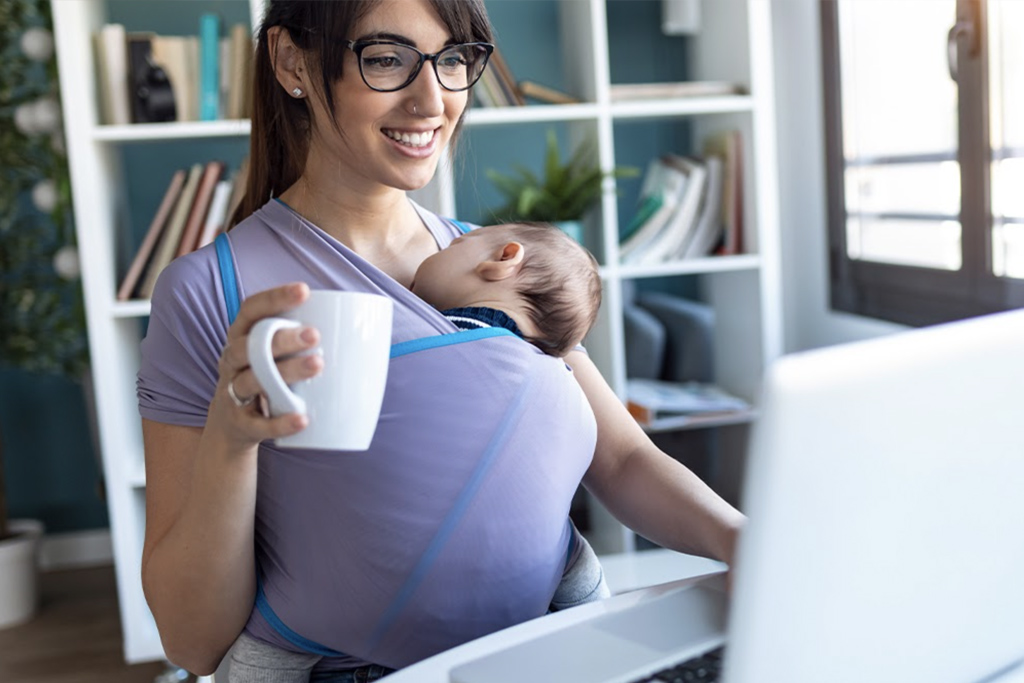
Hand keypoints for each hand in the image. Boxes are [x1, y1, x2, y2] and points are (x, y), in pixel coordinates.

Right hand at [208, 282, 322, 452]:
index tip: (304, 291)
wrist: (233, 425)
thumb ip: (303, 338)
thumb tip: (367, 330)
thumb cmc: (267, 377)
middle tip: (314, 335)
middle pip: (250, 346)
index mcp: (242, 336)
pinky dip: (280, 423)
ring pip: (253, 381)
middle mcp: (232, 360)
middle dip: (281, 339)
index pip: (251, 310)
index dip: (274, 298)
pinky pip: (258, 424)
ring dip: (286, 372)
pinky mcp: (240, 424)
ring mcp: (233, 392)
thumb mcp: (275, 354)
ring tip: (317, 365)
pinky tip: (302, 418)